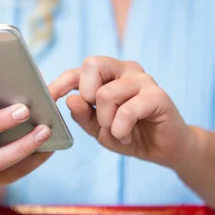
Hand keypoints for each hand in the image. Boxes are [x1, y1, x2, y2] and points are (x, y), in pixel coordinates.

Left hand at [49, 56, 196, 169]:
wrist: (165, 150)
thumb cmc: (131, 135)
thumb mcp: (99, 129)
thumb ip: (83, 116)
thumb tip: (71, 99)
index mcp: (109, 75)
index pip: (79, 70)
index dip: (60, 82)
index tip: (49, 99)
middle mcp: (126, 70)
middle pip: (92, 64)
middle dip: (86, 95)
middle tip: (98, 118)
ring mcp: (143, 80)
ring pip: (105, 93)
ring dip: (106, 122)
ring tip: (119, 132)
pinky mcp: (158, 95)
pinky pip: (126, 110)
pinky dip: (121, 129)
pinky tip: (128, 135)